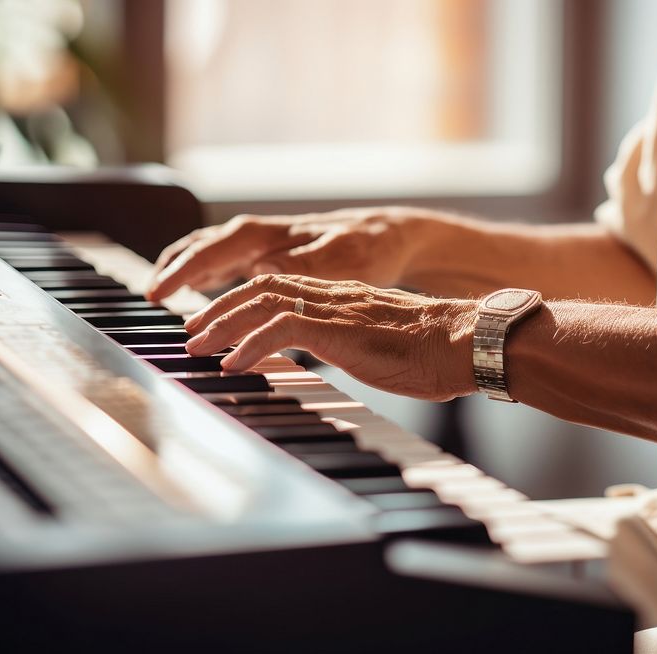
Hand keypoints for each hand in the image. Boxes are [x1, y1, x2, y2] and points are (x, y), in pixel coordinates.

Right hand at [146, 207, 430, 301]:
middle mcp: (257, 235)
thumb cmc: (368, 248)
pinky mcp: (267, 258)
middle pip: (199, 247)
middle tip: (148, 298)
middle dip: (171, 269)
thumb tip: (261, 272)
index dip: (182, 271)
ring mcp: (260, 245)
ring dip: (182, 271)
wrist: (388, 237)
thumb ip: (302, 265)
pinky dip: (202, 276)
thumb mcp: (343, 257)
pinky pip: (224, 264)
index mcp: (267, 233)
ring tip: (159, 296)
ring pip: (207, 254)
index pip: (211, 250)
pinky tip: (194, 293)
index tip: (159, 292)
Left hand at [183, 274, 478, 400]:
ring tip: (198, 346)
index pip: (280, 286)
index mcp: (342, 297)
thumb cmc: (434, 352)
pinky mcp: (337, 329)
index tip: (219, 323)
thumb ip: (356, 344)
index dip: (242, 301)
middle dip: (218, 307)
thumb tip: (346, 359)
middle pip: (259, 286)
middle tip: (191, 332)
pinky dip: (250, 345)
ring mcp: (334, 309)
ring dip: (222, 323)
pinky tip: (234, 364)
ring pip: (261, 300)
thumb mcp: (382, 344)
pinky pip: (280, 329)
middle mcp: (333, 295)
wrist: (464, 342)